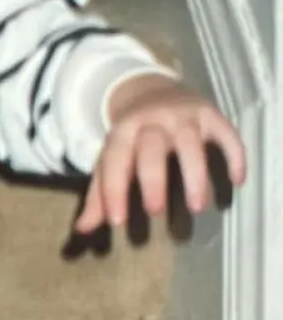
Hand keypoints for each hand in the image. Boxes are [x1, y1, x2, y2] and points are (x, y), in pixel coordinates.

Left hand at [76, 74, 246, 232]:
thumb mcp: (112, 158)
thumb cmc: (132, 137)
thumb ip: (99, 194)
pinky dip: (234, 156)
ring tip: (197, 207)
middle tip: (155, 212)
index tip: (118, 222)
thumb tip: (82, 228)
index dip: (113, 191)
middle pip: (151, 148)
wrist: (154, 90)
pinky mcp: (211, 114)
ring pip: (189, 143)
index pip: (114, 161)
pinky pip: (226, 133)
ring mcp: (184, 116)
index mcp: (122, 133)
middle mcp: (152, 122)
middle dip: (151, 180)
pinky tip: (236, 181)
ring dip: (194, 174)